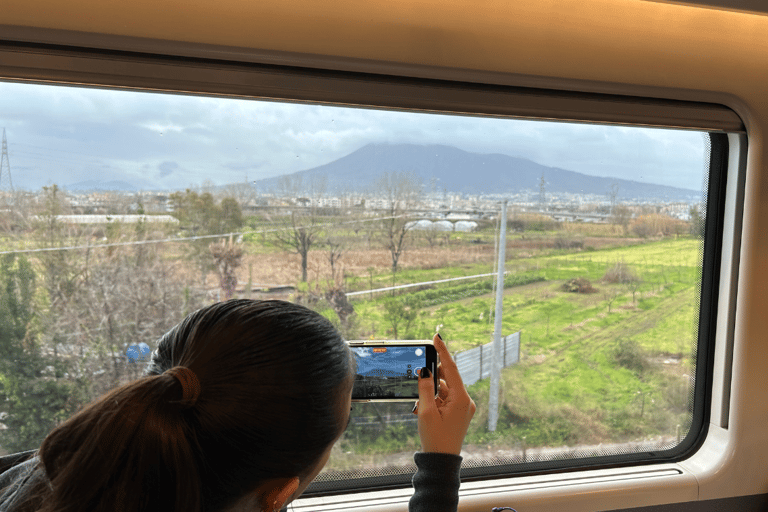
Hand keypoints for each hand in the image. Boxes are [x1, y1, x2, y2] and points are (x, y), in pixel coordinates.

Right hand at [412, 333, 475, 455]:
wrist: (442, 461)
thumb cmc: (435, 438)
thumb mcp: (426, 411)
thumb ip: (425, 387)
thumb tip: (424, 369)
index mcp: (461, 398)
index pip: (450, 368)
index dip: (442, 351)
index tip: (437, 336)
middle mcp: (466, 401)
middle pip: (447, 378)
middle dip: (432, 378)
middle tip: (419, 377)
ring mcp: (463, 407)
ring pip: (444, 390)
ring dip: (431, 393)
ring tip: (421, 407)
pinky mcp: (459, 413)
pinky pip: (446, 399)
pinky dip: (434, 400)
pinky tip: (425, 409)